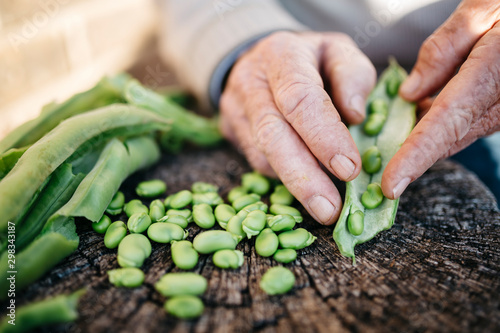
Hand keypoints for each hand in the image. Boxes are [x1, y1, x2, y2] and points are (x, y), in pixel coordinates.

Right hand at [219, 31, 375, 223]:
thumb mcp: (338, 51)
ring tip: (325, 206)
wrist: (262, 58)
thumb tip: (356, 114)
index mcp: (281, 55)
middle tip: (330, 209)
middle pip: (272, 134)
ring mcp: (234, 108)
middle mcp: (251, 82)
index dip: (324, 136)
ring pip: (261, 155)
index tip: (349, 169)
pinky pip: (256, 162)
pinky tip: (307, 186)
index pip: (299, 98)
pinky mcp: (230, 130)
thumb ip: (353, 75)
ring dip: (294, 185)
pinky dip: (283, 179)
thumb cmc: (309, 59)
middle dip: (303, 176)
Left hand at [382, 0, 499, 198]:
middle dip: (411, 153)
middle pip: (448, 136)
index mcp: (491, 74)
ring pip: (456, 132)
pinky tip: (420, 111)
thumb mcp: (482, 10)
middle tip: (377, 159)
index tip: (392, 185)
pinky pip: (466, 122)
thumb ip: (444, 50)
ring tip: (391, 131)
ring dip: (424, 136)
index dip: (415, 157)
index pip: (445, 124)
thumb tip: (410, 93)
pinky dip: (439, 123)